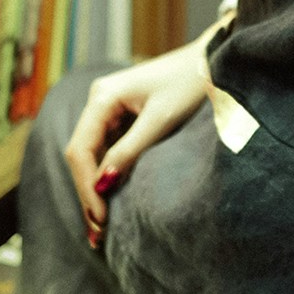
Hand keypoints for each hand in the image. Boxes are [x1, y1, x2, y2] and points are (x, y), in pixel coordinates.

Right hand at [62, 41, 212, 247]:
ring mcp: (109, 109)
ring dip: (95, 188)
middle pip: (81, 155)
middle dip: (88, 193)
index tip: (100, 218)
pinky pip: (106, 150)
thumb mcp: (161, 120)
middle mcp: (99, 101)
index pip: (80, 150)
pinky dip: (107, 176)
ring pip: (91, 155)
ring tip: (101, 226)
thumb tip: (102, 185)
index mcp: (102, 97)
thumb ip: (129, 151)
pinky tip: (110, 200)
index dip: (87, 187)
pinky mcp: (122, 117)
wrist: (213, 60)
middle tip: (98, 233)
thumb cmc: (190, 84)